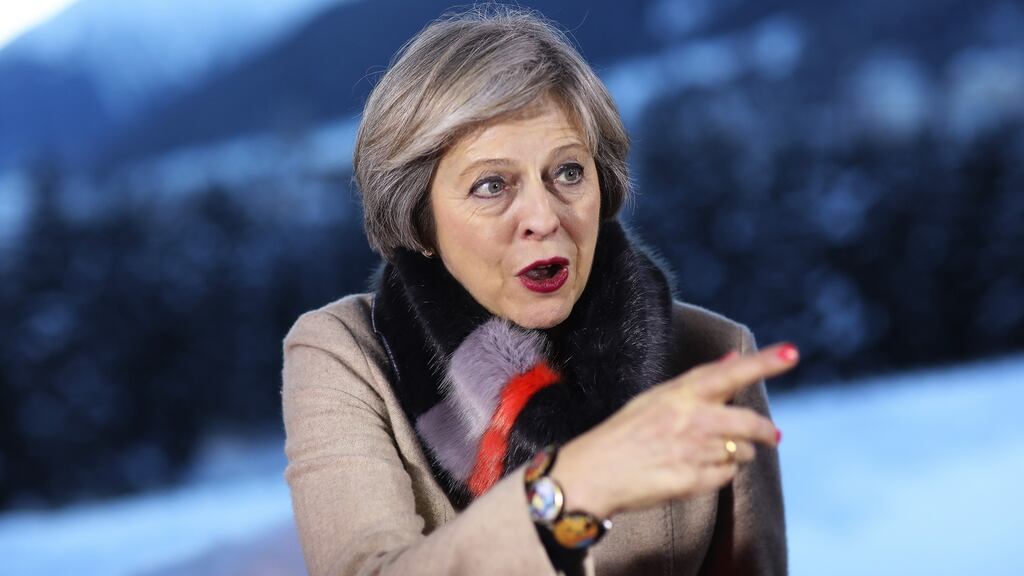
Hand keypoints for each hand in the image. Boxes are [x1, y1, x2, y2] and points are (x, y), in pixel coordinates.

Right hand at [548, 343, 797, 517]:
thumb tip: (733, 360)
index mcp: (680, 394)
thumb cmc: (625, 433)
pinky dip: (718, 474)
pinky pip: (725, 477)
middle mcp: (691, 420)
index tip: (792, 353)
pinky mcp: (693, 481)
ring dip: (736, 455)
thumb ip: (698, 382)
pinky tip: (693, 471)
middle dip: (766, 430)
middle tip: (773, 435)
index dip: (764, 363)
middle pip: (750, 423)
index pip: (730, 373)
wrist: (594, 473)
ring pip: (742, 453)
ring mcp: (693, 452)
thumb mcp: (656, 398)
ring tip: (705, 454)